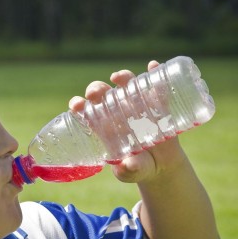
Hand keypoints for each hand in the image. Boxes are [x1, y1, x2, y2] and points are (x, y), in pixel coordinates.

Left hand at [69, 60, 185, 183]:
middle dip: (96, 90)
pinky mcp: (158, 105)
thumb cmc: (138, 167)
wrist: (162, 166)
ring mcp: (138, 106)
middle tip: (94, 93)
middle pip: (103, 95)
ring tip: (118, 77)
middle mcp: (118, 112)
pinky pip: (156, 88)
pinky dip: (155, 75)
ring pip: (127, 87)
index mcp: (104, 126)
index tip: (76, 105)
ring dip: (122, 78)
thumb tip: (128, 165)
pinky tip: (153, 66)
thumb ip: (128, 171)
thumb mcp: (131, 172)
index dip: (79, 105)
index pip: (87, 111)